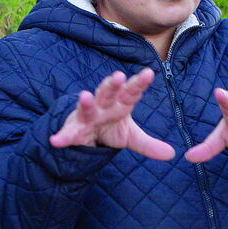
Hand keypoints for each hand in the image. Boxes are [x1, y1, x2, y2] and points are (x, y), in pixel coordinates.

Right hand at [49, 68, 174, 159]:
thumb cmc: (111, 128)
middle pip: (108, 92)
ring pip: (87, 106)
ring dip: (86, 102)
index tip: (149, 74)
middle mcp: (103, 105)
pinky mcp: (73, 129)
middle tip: (119, 76)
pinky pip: (68, 133)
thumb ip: (148, 144)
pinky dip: (62, 136)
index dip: (139, 83)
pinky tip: (55, 141)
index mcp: (120, 103)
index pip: (132, 92)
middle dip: (112, 85)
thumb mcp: (131, 136)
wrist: (87, 135)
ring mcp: (87, 116)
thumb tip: (172, 154)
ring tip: (85, 95)